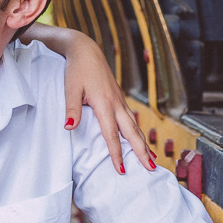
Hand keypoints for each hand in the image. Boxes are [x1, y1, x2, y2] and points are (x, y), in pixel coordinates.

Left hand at [62, 36, 153, 173]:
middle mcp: (116, 104)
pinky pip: (132, 119)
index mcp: (104, 104)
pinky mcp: (119, 98)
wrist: (86, 51)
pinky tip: (140, 139)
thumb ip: (72, 108)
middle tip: (151, 169)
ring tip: (152, 159)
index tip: (122, 170)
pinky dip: (138, 132)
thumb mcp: (70, 88)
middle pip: (132, 132)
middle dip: (142, 151)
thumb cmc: (77, 70)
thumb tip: (69, 127)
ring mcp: (120, 101)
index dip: (117, 154)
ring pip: (135, 126)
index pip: (112, 135)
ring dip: (144, 143)